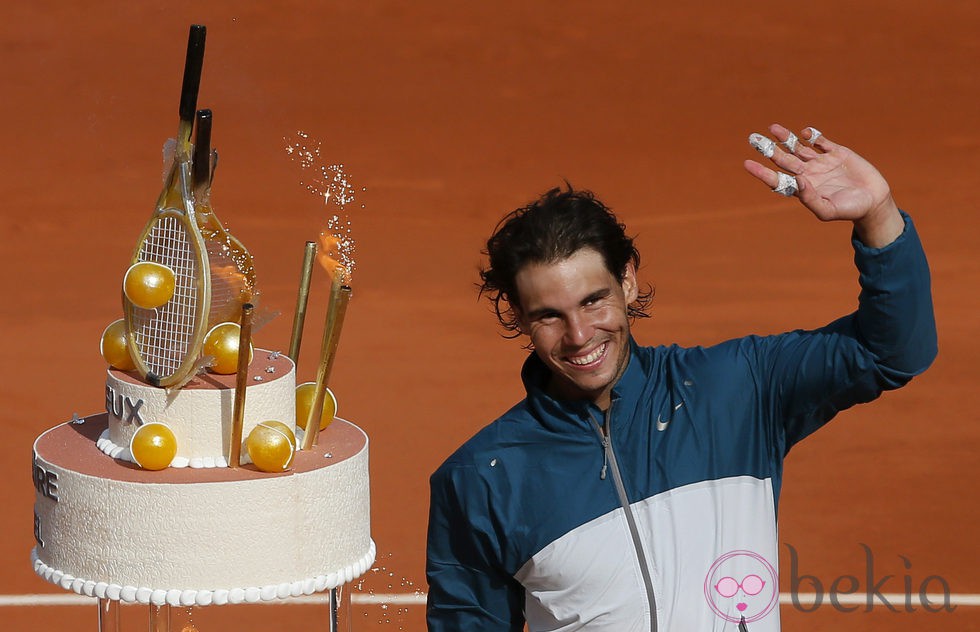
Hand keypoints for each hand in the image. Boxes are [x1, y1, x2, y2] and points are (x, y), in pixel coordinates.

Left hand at [744, 124, 902, 246]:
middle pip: (783, 159)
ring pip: (798, 147)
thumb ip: (809, 198)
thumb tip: (797, 181)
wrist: (873, 201)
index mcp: (802, 189)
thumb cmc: (849, 210)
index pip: (777, 179)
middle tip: (753, 139)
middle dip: (768, 149)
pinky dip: (811, 136)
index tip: (747, 163)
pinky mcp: (836, 152)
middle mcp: (808, 174)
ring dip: (785, 138)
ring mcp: (821, 162)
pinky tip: (804, 133)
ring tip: (772, 128)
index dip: (761, 172)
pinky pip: (820, 141)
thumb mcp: (828, 210)